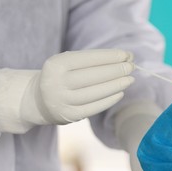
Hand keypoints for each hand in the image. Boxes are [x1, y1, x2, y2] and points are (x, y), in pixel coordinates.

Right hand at [0, 49, 133, 132]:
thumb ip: (93, 60)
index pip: (88, 58)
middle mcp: (56, 82)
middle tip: (131, 67)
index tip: (127, 54)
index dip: (109, 57)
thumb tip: (126, 57)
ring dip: (116, 85)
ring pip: (96, 92)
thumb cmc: (62, 76)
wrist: (39, 100)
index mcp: (55, 64)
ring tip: (130, 79)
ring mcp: (62, 101)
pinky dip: (110, 99)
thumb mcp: (69, 64)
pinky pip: (94, 107)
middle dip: (116, 70)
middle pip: (94, 76)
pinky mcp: (70, 116)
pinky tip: (120, 93)